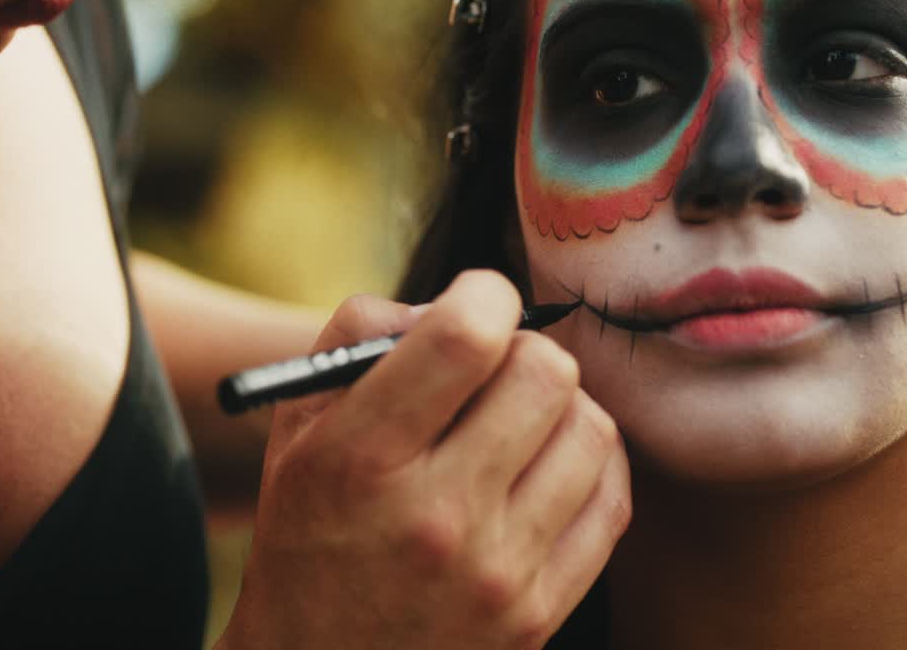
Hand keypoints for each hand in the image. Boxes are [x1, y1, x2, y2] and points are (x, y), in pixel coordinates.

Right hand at [219, 271, 631, 649]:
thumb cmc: (306, 534)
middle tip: (496, 367)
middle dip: (523, 349)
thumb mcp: (295, 430)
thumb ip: (360, 336)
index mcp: (360, 461)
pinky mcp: (538, 612)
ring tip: (521, 420)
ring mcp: (496, 571)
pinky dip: (591, 461)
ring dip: (561, 406)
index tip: (474, 304)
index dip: (483, 294)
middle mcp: (435, 517)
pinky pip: (611, 500)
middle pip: (545, 373)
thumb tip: (450, 302)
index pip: (465, 338)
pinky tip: (553, 461)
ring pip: (590, 430)